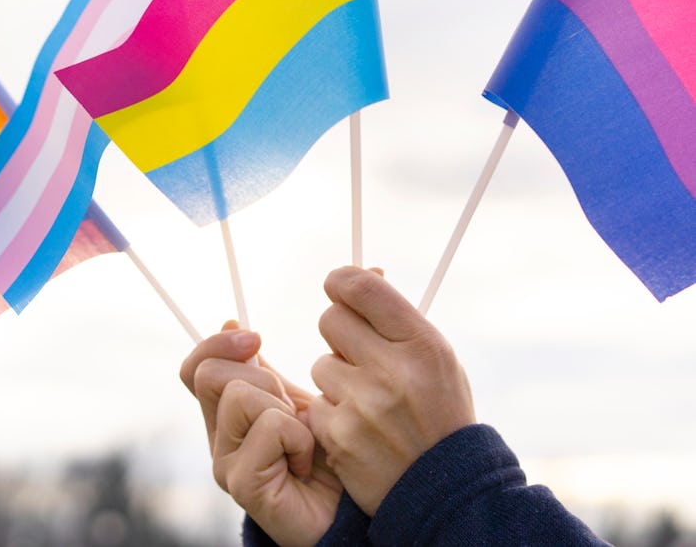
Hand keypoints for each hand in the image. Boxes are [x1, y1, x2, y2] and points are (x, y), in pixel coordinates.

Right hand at [180, 323, 341, 543]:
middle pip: (210, 373)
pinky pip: (269, 426)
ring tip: (301, 438)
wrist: (349, 508)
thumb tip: (231, 324)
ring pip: (238, 394)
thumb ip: (261, 370)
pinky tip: (305, 461)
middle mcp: (218, 439)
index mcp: (225, 416)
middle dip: (261, 376)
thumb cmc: (325, 454)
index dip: (217, 344)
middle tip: (290, 408)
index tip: (255, 338)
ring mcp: (225, 464)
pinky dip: (299, 437)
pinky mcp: (242, 484)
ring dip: (284, 408)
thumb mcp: (292, 400)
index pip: (196, 368)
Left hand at [308, 267, 475, 515]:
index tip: (337, 285)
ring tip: (368, 401)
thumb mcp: (436, 357)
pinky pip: (316, 404)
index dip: (342, 280)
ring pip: (320, 364)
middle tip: (358, 350)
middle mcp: (392, 370)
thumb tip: (362, 269)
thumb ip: (397, 317)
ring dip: (336, 378)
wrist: (445, 492)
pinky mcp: (338, 436)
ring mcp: (362, 405)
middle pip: (331, 319)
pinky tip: (359, 429)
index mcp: (421, 344)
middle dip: (339, 332)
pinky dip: (332, 414)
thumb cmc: (439, 412)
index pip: (363, 287)